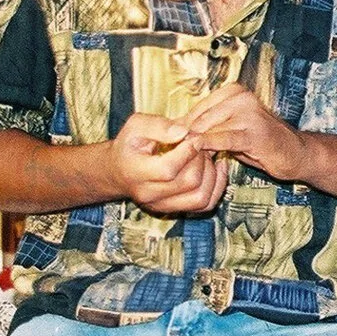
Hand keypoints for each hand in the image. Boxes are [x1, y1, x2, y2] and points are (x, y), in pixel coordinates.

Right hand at [108, 113, 225, 215]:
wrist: (119, 171)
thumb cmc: (129, 145)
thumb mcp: (136, 125)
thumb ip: (159, 126)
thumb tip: (184, 131)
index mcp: (136, 173)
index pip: (168, 169)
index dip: (188, 151)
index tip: (194, 136)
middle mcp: (149, 195)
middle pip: (189, 182)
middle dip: (201, 159)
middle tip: (199, 144)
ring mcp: (163, 206)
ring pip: (201, 197)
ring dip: (211, 173)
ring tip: (205, 155)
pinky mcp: (175, 210)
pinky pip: (206, 205)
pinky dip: (217, 186)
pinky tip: (216, 167)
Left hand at [183, 82, 307, 181]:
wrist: (296, 153)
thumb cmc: (260, 142)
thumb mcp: (231, 128)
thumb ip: (208, 125)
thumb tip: (176, 129)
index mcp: (234, 92)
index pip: (198, 108)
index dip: (182, 127)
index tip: (170, 143)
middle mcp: (241, 98)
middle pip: (201, 118)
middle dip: (187, 137)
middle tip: (174, 155)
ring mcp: (249, 113)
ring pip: (210, 129)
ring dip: (196, 146)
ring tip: (186, 160)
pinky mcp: (255, 132)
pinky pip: (224, 139)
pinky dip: (208, 146)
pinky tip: (198, 153)